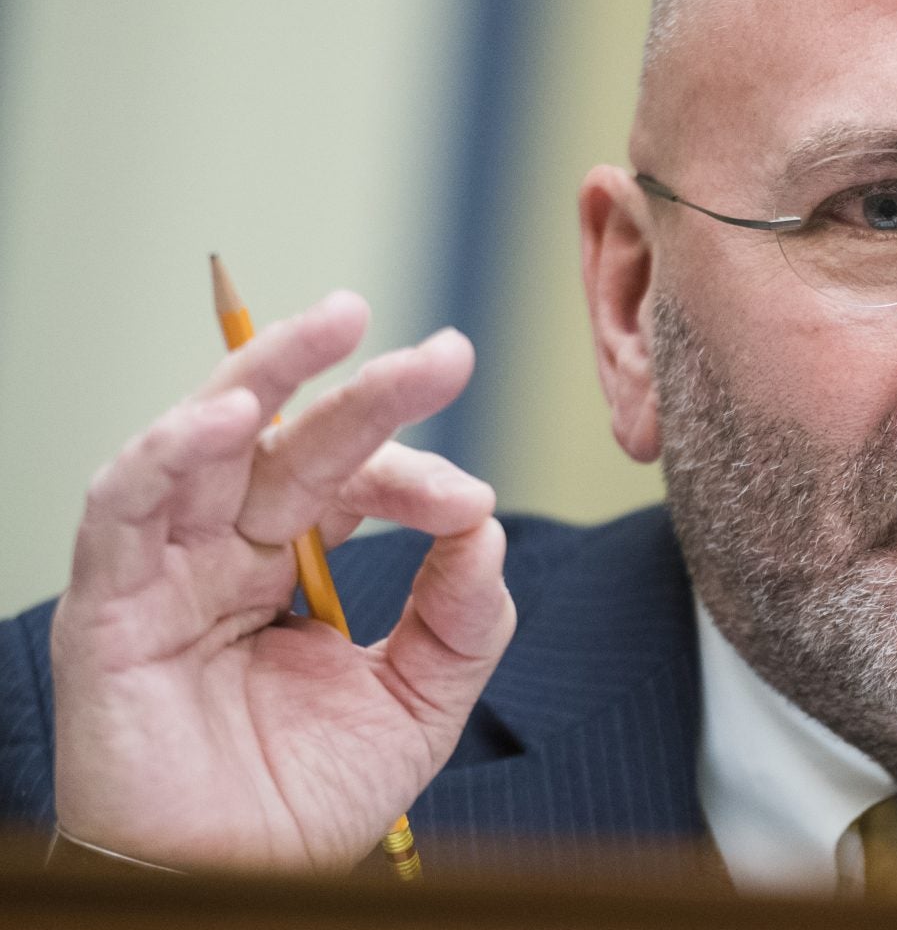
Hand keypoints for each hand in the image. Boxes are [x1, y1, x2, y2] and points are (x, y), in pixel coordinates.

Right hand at [50, 292, 515, 871]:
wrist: (231, 885)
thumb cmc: (304, 799)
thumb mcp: (417, 702)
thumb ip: (461, 619)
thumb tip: (487, 530)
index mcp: (293, 565)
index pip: (352, 482)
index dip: (413, 472)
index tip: (470, 499)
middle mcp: (227, 551)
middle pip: (292, 441)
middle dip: (366, 388)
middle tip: (444, 351)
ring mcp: (164, 569)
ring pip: (205, 441)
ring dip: (264, 374)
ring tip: (335, 327)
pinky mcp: (105, 604)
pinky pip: (123, 505)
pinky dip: (171, 452)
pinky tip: (236, 417)